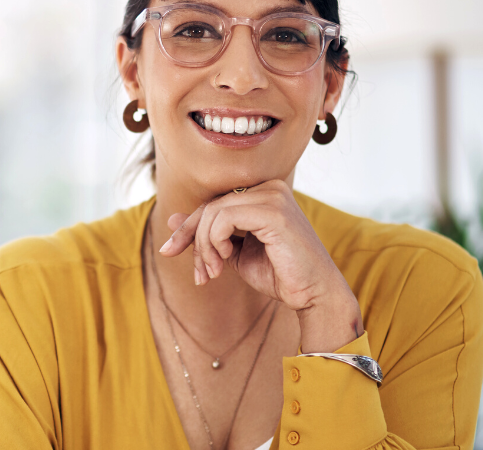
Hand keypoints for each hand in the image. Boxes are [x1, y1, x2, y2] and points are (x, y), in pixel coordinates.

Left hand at [159, 180, 362, 351]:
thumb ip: (207, 234)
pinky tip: (225, 259)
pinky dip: (215, 241)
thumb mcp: (233, 252)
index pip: (214, 202)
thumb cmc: (279, 274)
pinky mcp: (273, 211)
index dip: (188, 227)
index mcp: (263, 192)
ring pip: (213, 212)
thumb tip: (171, 219)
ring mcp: (272, 196)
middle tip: (199, 273)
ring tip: (212, 272)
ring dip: (203, 246)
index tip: (169, 250)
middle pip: (210, 206)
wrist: (313, 294)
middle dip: (193, 240)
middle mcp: (269, 187)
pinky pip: (224, 218)